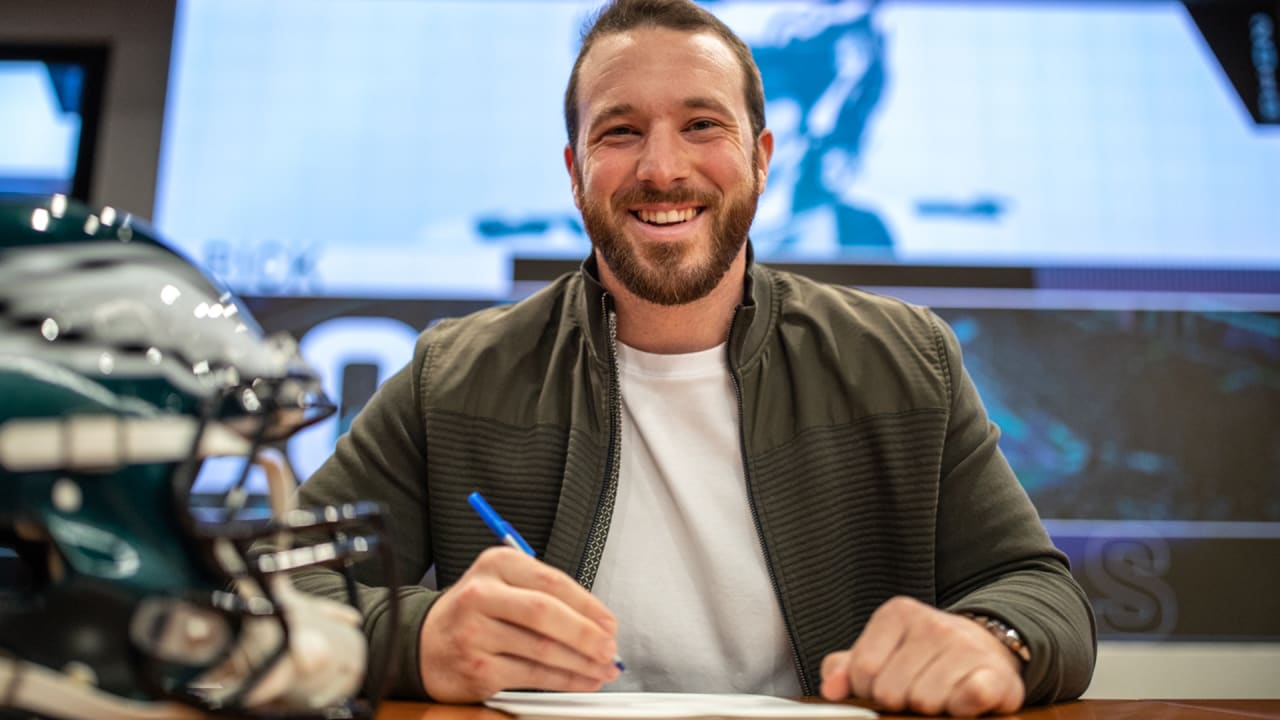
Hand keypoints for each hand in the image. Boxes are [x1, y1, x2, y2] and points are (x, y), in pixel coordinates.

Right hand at [418, 547, 619, 701]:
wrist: (423, 643)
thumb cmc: (474, 612)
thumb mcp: (501, 583)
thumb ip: (544, 593)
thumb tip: (596, 620)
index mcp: (495, 565)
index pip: (552, 582)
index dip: (588, 605)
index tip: (609, 623)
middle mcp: (481, 595)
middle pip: (546, 614)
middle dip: (586, 634)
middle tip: (610, 648)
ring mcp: (476, 633)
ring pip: (542, 650)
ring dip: (581, 663)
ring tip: (603, 667)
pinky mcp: (477, 668)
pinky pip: (531, 676)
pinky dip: (564, 681)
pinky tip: (581, 680)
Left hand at [820, 596, 1024, 716]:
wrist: (985, 649)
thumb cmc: (922, 655)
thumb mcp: (881, 651)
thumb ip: (846, 668)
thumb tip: (831, 689)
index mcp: (897, 614)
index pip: (862, 671)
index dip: (869, 690)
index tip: (886, 683)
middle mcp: (932, 624)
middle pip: (891, 691)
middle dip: (900, 701)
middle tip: (916, 690)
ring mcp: (966, 647)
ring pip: (925, 702)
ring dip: (931, 708)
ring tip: (940, 694)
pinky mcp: (996, 673)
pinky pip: (968, 700)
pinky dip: (962, 710)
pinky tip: (962, 699)